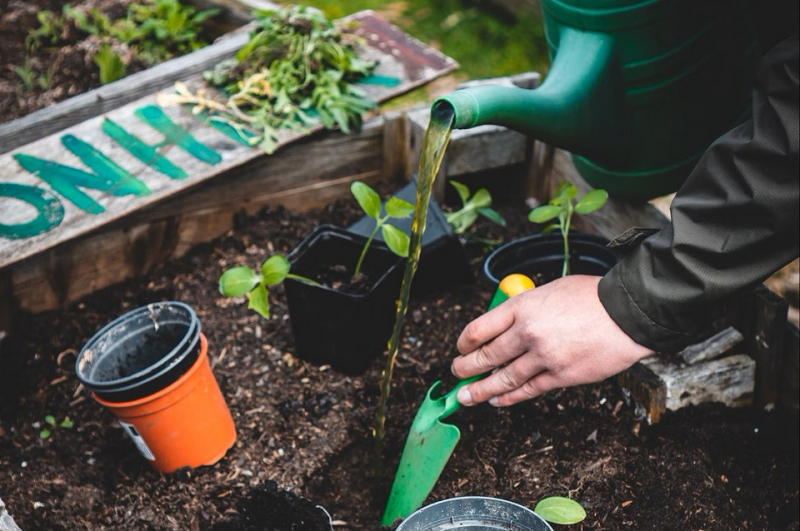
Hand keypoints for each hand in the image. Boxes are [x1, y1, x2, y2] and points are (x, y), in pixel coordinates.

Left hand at [451, 275, 651, 406]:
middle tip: (456, 373)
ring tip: (466, 396)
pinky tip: (497, 400)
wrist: (628, 313)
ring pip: (503, 379)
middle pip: (486, 356)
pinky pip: (528, 390)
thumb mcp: (550, 290)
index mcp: (522, 307)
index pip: (479, 328)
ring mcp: (543, 356)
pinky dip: (509, 397)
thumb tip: (508, 323)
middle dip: (465, 368)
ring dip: (480, 390)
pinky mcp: (561, 375)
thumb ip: (526, 307)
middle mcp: (527, 332)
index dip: (464, 343)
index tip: (460, 348)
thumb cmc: (592, 297)